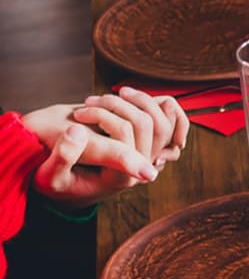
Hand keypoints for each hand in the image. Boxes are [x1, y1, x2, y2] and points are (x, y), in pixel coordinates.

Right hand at [23, 88, 185, 205]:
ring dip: (130, 100)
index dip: (101, 115)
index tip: (77, 114)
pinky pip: (168, 120)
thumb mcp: (50, 176)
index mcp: (122, 177)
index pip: (124, 132)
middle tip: (86, 103)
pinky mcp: (150, 145)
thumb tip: (77, 131)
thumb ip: (63, 156)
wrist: (70, 181)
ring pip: (159, 118)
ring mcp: (150, 155)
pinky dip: (150, 103)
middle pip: (145, 122)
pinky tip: (122, 96)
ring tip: (101, 101)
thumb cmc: (56, 180)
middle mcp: (142, 167)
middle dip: (115, 104)